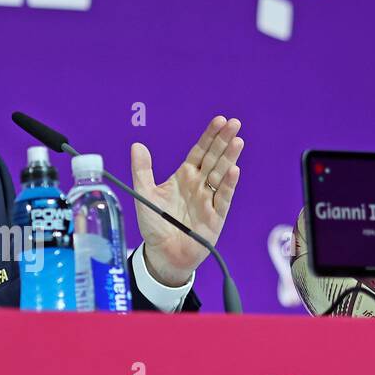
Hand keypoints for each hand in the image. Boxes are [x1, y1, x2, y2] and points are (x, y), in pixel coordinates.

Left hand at [131, 116, 243, 286]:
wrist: (163, 253)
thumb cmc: (155, 224)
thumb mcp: (144, 194)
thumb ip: (142, 170)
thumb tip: (137, 146)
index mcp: (184, 176)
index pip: (200, 151)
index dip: (209, 136)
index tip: (219, 120)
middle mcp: (199, 185)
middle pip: (214, 158)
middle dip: (224, 141)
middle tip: (234, 123)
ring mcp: (209, 200)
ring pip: (221, 174)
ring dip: (229, 158)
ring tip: (237, 141)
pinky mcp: (216, 217)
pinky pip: (223, 198)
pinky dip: (229, 185)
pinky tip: (234, 171)